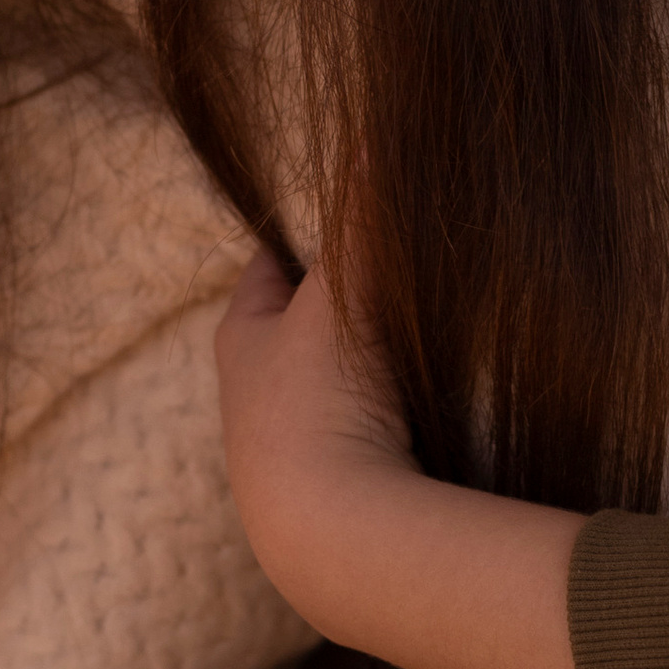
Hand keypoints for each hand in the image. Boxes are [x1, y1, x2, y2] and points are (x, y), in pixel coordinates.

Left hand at [213, 249, 414, 608]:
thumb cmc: (321, 404)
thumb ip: (366, 215)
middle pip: (290, 338)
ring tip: (413, 348)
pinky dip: (387, 427)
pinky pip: (363, 447)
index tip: (324, 220)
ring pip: (325, 398)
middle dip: (328, 312)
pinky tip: (426, 421)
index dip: (293, 246)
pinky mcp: (330, 508)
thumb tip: (373, 131)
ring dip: (359, 378)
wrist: (335, 537)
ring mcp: (288, 462)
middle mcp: (252, 403)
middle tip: (380, 277)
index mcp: (242, 342)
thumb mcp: (345, 295)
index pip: (263, 275)